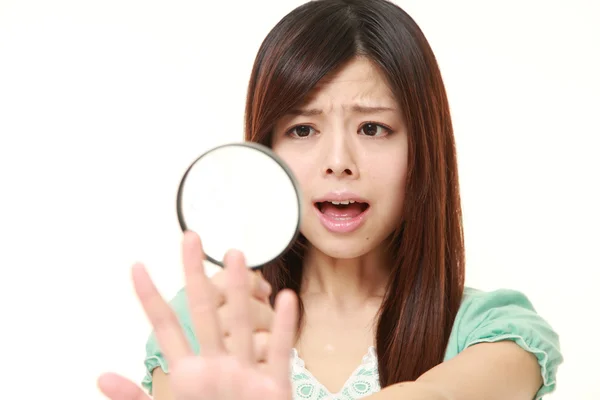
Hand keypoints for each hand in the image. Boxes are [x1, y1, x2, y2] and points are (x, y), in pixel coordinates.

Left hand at [97, 231, 297, 399]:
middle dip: (196, 275)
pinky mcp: (273, 384)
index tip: (137, 267)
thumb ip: (135, 398)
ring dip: (240, 290)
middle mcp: (216, 363)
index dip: (150, 298)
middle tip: (190, 238)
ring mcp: (245, 370)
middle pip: (205, 310)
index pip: (166, 326)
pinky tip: (286, 300)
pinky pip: (280, 351)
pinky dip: (285, 327)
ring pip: (242, 322)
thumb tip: (101, 376)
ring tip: (236, 256)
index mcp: (189, 372)